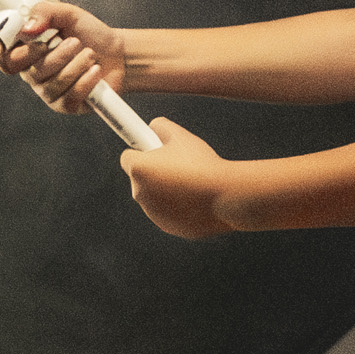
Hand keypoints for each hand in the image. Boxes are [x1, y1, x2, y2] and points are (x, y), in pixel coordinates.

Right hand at [0, 0, 126, 115]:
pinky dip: (86, 81)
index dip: (21, 54)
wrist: (118, 52)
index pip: (8, 61)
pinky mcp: (67, 106)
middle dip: (59, 55)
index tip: (40, 41)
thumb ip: (45, 12)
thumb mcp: (68, 14)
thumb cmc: (89, 33)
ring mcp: (49, 93)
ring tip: (90, 54)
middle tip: (76, 42)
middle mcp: (34, 75)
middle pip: (33, 72)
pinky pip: (70, 97)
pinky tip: (95, 71)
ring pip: (54, 85)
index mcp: (28, 53)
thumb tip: (28, 27)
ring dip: (77, 66)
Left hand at [120, 118, 237, 237]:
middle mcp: (139, 193)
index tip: (152, 149)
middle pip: (141, 178)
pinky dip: (178, 207)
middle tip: (179, 165)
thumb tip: (153, 127)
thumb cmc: (203, 164)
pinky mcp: (167, 226)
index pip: (128, 157)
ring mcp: (152, 213)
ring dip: (167, 190)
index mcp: (137, 169)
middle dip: (155, 172)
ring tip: (192, 182)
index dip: (142, 152)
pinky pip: (169, 212)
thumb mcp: (181, 136)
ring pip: (155, 197)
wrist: (226, 196)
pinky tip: (197, 199)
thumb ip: (160, 127)